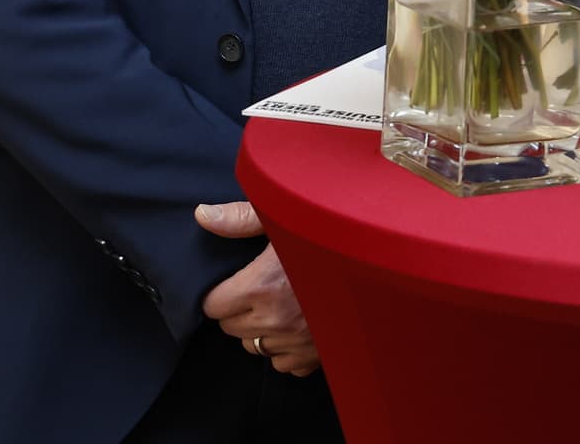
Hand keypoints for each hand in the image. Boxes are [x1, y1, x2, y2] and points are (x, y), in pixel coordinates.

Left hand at [196, 201, 318, 375]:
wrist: (377, 261)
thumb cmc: (329, 236)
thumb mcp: (284, 218)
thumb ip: (240, 219)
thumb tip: (202, 216)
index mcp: (262, 287)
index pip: (213, 306)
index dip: (221, 292)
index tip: (236, 281)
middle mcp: (276, 320)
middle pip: (231, 328)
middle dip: (239, 311)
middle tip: (261, 289)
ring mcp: (296, 341)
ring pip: (255, 347)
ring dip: (261, 331)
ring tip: (281, 304)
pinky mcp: (315, 356)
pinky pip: (283, 363)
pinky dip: (286, 348)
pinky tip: (299, 323)